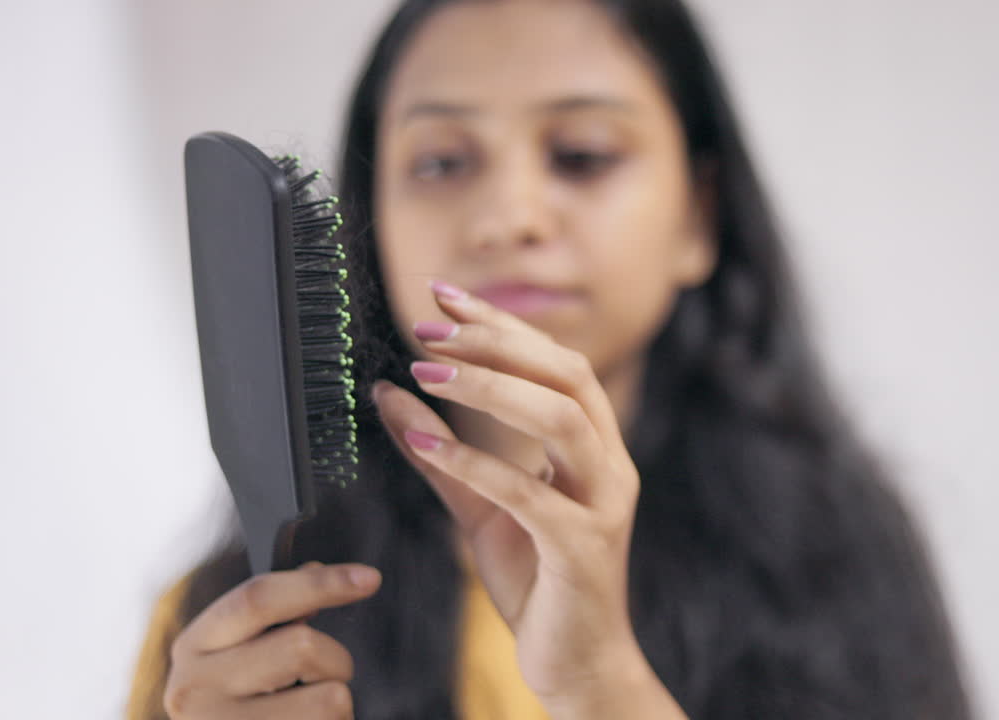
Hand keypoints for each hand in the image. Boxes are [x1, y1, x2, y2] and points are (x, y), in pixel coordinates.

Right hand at [163, 562, 380, 718]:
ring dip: (338, 707)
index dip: (320, 583)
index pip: (258, 598)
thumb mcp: (239, 658)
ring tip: (314, 718)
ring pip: (329, 698)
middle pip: (302, 645)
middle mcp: (195, 688)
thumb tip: (313, 569)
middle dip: (335, 662)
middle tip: (325, 685)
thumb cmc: (238, 711)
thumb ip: (273, 616)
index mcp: (194, 646)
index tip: (370, 578)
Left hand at [371, 280, 646, 703]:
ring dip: (491, 389)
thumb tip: (389, 395)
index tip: (444, 298)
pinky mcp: (582, 549)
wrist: (577, 662)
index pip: (556, 362)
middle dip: (498, 341)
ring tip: (427, 374)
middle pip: (567, 374)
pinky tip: (428, 448)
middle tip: (429, 330)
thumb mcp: (479, 506)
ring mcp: (603, 505)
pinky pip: (532, 495)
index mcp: (593, 446)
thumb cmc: (538, 579)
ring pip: (561, 419)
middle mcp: (608, 465)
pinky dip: (478, 464)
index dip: (501, 324)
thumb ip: (439, 453)